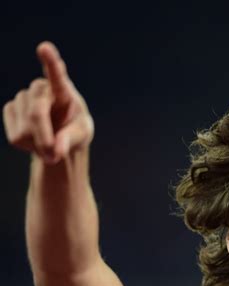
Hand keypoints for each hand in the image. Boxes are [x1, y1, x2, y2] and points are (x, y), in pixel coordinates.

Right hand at [3, 42, 93, 163]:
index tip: (44, 48)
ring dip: (38, 142)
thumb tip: (56, 150)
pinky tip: (34, 139)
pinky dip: (27, 145)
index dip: (51, 62)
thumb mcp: (81, 135)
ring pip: (25, 128)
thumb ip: (70, 140)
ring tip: (49, 142)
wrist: (59, 134)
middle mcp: (41, 89)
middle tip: (54, 157)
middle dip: (44, 137)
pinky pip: (15, 135)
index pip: (57, 75)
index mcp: (63, 91)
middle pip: (36, 112)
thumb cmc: (75, 130)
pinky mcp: (10, 110)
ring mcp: (23, 98)